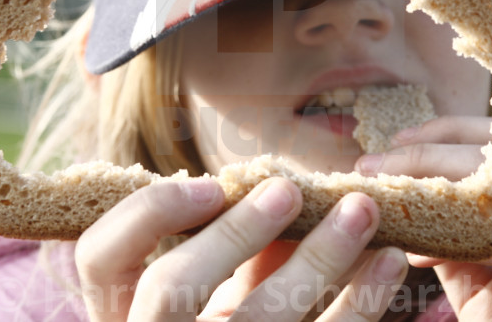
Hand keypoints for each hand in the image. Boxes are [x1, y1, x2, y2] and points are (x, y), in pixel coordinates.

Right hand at [74, 177, 409, 319]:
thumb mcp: (206, 310)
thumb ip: (228, 259)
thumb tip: (284, 196)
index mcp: (124, 319)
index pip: (102, 256)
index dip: (152, 211)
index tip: (215, 184)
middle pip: (173, 287)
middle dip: (235, 230)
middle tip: (292, 189)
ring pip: (259, 321)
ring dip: (320, 257)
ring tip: (363, 210)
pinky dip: (360, 303)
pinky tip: (388, 265)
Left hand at [356, 116, 491, 320]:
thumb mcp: (484, 276)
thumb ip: (456, 234)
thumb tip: (400, 198)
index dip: (449, 133)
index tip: (397, 138)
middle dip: (427, 157)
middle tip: (372, 165)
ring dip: (434, 190)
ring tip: (386, 194)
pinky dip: (458, 240)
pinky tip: (419, 249)